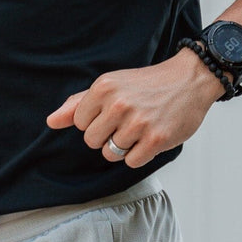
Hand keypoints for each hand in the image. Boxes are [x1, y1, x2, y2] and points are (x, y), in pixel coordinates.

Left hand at [46, 48, 224, 167]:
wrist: (190, 79)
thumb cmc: (147, 85)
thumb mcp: (110, 86)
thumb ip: (78, 104)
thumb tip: (51, 122)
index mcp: (103, 87)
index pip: (79, 124)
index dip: (95, 122)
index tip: (114, 111)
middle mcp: (118, 104)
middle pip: (92, 141)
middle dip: (107, 136)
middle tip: (128, 121)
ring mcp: (138, 123)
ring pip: (110, 154)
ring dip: (124, 146)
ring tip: (141, 128)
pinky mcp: (155, 139)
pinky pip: (131, 162)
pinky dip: (139, 155)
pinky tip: (150, 137)